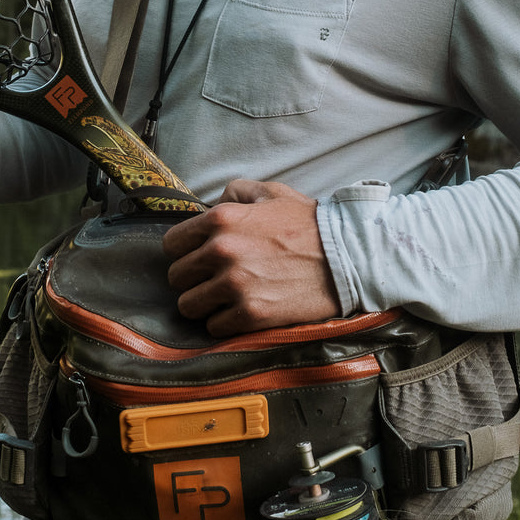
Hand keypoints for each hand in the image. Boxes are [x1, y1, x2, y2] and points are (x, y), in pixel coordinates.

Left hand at [162, 179, 337, 336]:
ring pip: (189, 305)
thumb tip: (213, 202)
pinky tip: (240, 311)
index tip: (196, 258)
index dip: (183, 252)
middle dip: (192, 279)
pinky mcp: (251, 313)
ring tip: (223, 298)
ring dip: (204, 304)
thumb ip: (234, 192)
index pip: (171, 244)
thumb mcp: (270, 192)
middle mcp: (221, 251)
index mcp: (221, 219)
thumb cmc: (308, 223)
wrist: (348, 257)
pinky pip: (214, 327)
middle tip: (211, 279)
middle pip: (177, 277)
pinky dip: (224, 323)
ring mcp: (235, 284)